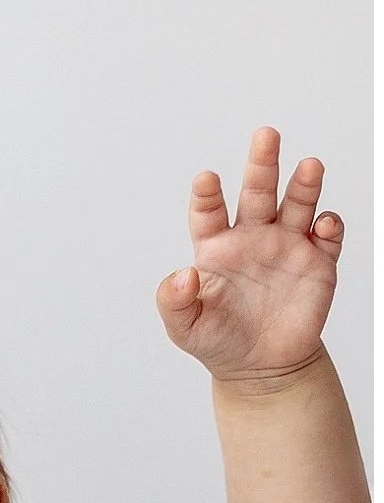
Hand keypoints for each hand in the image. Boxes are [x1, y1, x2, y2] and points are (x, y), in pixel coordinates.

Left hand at [155, 126, 344, 383]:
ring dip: (304, 185)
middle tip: (266, 135)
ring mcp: (287, 246)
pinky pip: (327, 236)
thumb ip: (174, 301)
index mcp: (216, 248)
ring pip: (297, 204)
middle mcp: (252, 238)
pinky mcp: (317, 263)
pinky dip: (328, 226)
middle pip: (257, 192)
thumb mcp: (184, 328)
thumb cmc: (218, 341)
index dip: (207, 194)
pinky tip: (322, 225)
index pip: (209, 212)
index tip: (206, 178)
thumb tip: (182, 275)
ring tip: (309, 165)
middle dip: (262, 164)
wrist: (260, 367)